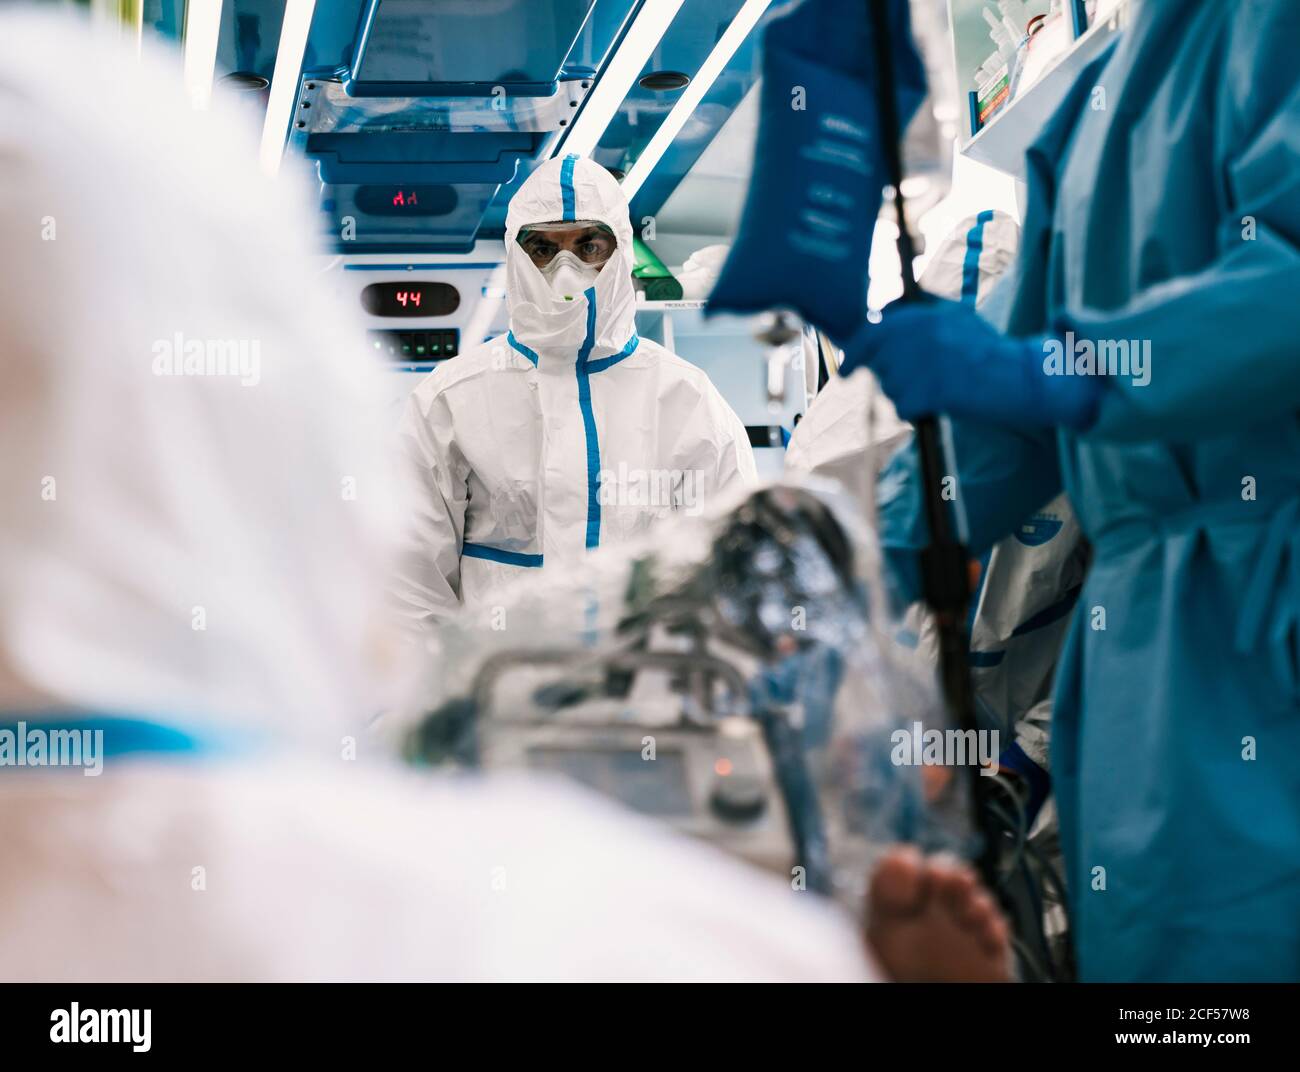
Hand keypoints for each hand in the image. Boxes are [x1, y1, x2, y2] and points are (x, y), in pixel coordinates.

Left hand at [840, 298, 1099, 430]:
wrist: (1023, 378)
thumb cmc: (989, 352)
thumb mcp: (957, 317)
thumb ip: (922, 309)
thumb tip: (882, 312)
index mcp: (926, 313)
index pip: (872, 330)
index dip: (854, 353)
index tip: (846, 370)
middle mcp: (922, 332)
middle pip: (877, 360)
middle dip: (884, 376)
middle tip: (905, 385)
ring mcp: (926, 359)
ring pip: (889, 385)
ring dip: (905, 394)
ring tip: (938, 390)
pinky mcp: (934, 387)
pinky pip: (903, 406)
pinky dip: (916, 411)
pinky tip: (938, 404)